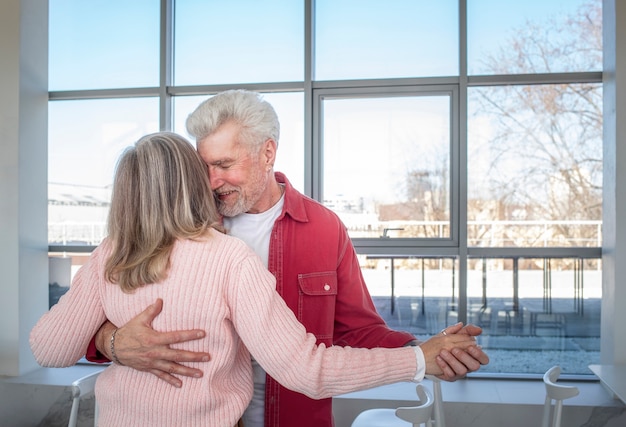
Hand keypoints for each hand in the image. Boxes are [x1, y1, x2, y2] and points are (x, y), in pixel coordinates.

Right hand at [95, 298, 210, 387]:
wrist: (114, 347)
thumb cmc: (128, 331)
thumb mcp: (139, 319)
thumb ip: (151, 310)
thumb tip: (161, 300)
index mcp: (154, 338)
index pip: (176, 337)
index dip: (190, 335)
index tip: (203, 333)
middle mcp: (155, 352)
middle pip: (178, 355)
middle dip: (194, 357)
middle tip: (207, 357)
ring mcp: (152, 362)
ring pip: (173, 368)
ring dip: (187, 371)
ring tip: (200, 373)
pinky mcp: (149, 368)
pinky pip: (161, 376)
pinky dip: (171, 380)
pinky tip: (180, 384)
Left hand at [434, 323, 488, 380]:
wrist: (430, 353)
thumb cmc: (447, 343)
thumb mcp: (456, 334)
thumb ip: (468, 330)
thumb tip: (479, 329)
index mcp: (473, 356)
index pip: (484, 359)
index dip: (479, 354)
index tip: (470, 346)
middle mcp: (468, 366)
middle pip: (475, 366)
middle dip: (464, 357)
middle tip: (454, 349)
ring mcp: (460, 372)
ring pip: (462, 371)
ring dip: (452, 360)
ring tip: (443, 352)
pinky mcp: (450, 377)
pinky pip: (450, 374)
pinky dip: (444, 365)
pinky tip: (439, 358)